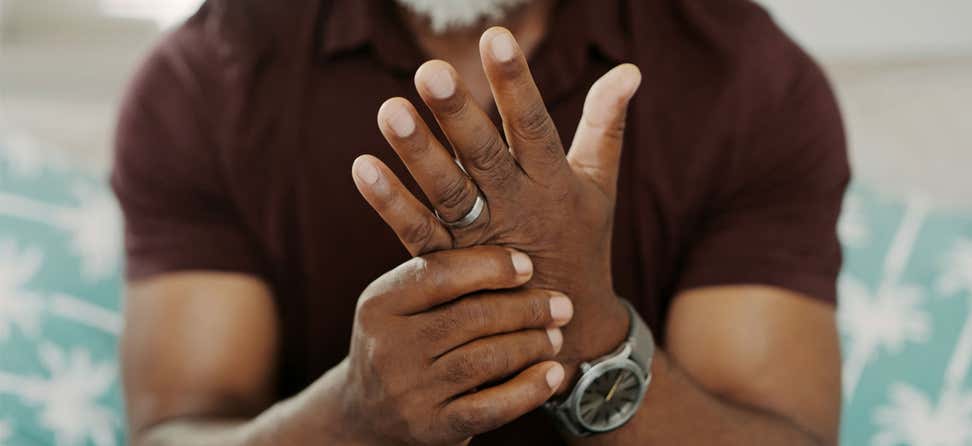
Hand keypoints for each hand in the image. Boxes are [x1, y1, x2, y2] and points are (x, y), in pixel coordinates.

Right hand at [331, 246, 572, 444]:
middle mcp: (389, 347)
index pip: (439, 274)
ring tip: (555, 336)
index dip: (490, 266)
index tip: (528, 265)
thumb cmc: (403, 342)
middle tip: (561, 305)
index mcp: (379, 304)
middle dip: (526, 308)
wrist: (368, 414)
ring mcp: (410, 391)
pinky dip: (528, 390)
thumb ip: (442, 275)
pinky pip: (490, 408)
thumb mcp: (400, 304)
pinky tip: (552, 374)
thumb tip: (514, 251)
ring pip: (485, 359)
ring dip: (531, 344)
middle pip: (470, 317)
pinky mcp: (432, 427)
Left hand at [351, 27, 640, 382]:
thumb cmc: (583, 243)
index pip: (534, 125)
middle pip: (484, 156)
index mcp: (553, 181)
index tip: (497, 38)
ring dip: (418, 153)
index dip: (516, 83)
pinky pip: (418, 234)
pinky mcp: (451, 266)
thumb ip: (606, 125)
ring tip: (389, 111)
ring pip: (448, 192)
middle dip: (458, 114)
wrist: (569, 332)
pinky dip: (389, 205)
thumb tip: (630, 69)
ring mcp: (481, 239)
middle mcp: (516, 206)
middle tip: (430, 73)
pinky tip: (362, 168)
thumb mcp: (600, 185)